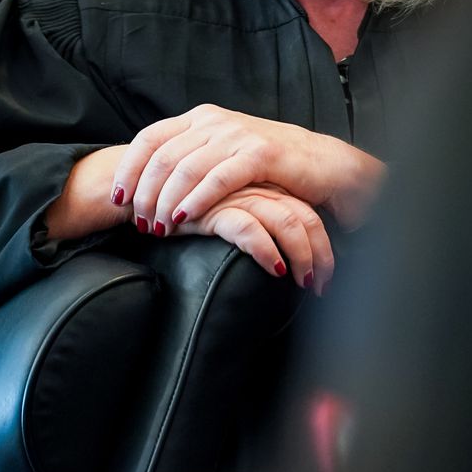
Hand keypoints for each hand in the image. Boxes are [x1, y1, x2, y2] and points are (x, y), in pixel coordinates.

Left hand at [112, 104, 383, 237]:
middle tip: (139, 224)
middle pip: (162, 156)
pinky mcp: (260, 153)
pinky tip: (184, 218)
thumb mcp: (223, 155)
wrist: (324, 165)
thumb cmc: (271, 168)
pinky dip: (195, 199)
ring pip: (185, 168)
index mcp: (201, 118)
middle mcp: (216, 121)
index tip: (117, 199)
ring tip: (158, 228)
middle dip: (144, 194)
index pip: (149, 139)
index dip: (129, 170)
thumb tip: (149, 184)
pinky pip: (218, 177)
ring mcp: (238, 135)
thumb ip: (191, 159)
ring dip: (165, 201)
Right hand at [175, 184, 334, 294]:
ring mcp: (238, 194)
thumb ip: (255, 219)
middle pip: (305, 217)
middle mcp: (258, 187)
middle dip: (321, 255)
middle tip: (322, 285)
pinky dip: (267, 251)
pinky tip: (275, 269)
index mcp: (266, 186)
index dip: (323, 244)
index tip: (326, 275)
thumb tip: (282, 254)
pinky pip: (250, 229)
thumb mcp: (230, 209)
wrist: (145, 187)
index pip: (309, 212)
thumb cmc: (190, 205)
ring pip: (286, 222)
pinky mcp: (215, 207)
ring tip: (305, 282)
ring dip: (302, 256)